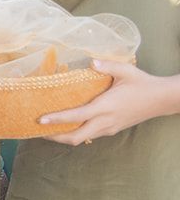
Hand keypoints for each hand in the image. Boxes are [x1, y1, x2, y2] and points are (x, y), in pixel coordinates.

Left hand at [40, 59, 179, 144]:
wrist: (162, 100)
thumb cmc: (143, 83)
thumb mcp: (125, 71)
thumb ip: (107, 65)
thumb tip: (91, 60)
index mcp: (105, 107)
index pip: (76, 116)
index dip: (57, 119)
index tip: (40, 120)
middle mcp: (105, 121)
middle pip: (76, 137)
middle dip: (55, 136)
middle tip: (37, 130)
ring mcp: (109, 128)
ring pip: (83, 138)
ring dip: (64, 136)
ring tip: (47, 129)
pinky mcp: (113, 129)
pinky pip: (91, 135)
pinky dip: (76, 133)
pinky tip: (67, 125)